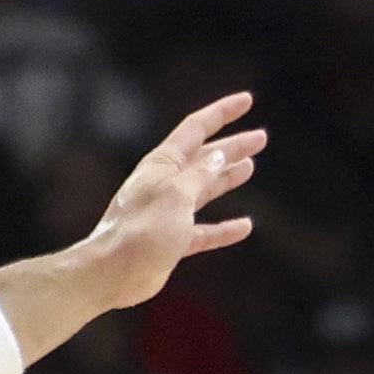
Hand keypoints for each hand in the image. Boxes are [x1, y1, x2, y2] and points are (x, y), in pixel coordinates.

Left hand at [66, 93, 267, 304]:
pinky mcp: (172, 241)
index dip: (222, 112)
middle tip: (260, 138)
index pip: (197, 128)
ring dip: (227, 178)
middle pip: (205, 158)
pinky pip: (204, 231)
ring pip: (205, 190)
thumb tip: (221, 155)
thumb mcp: (177, 193)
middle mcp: (165, 184)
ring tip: (250, 166)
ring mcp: (169, 213)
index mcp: (162, 164)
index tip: (247, 100)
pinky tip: (244, 227)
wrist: (112, 273)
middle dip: (232, 146)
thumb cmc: (141, 229)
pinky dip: (223, 229)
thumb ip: (201, 174)